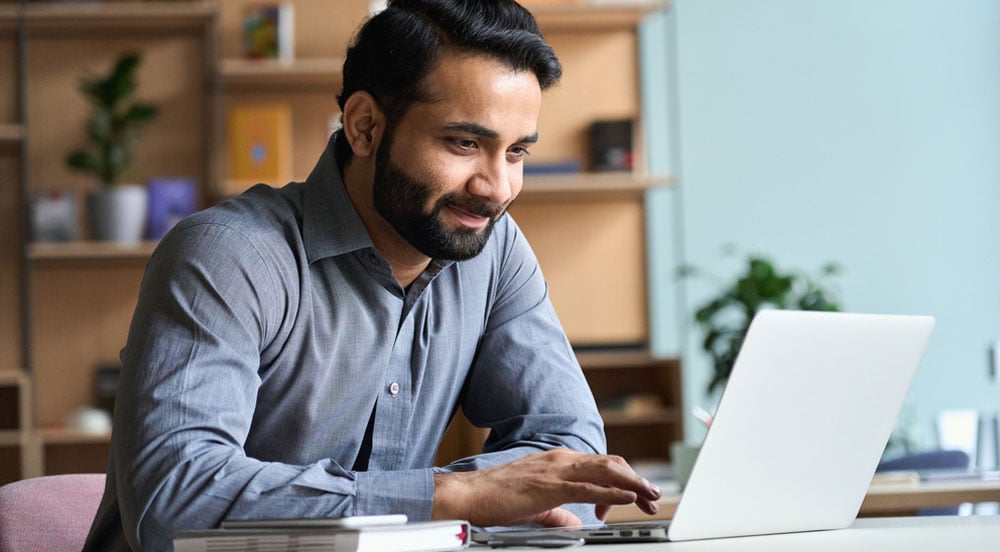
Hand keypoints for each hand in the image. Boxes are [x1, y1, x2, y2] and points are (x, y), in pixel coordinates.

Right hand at [432, 448, 660, 526]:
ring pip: (605, 471)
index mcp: (558, 462)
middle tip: (653, 496)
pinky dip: (612, 492)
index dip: (623, 480)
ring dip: (632, 483)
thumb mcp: (536, 506)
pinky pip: (588, 487)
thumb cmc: (497, 499)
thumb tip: (576, 523)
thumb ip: (558, 513)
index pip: (601, 466)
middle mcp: (561, 459)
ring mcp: (556, 470)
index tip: (634, 499)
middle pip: (610, 465)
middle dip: (636, 480)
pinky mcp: (550, 486)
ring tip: (650, 495)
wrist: (470, 495)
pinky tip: (627, 498)